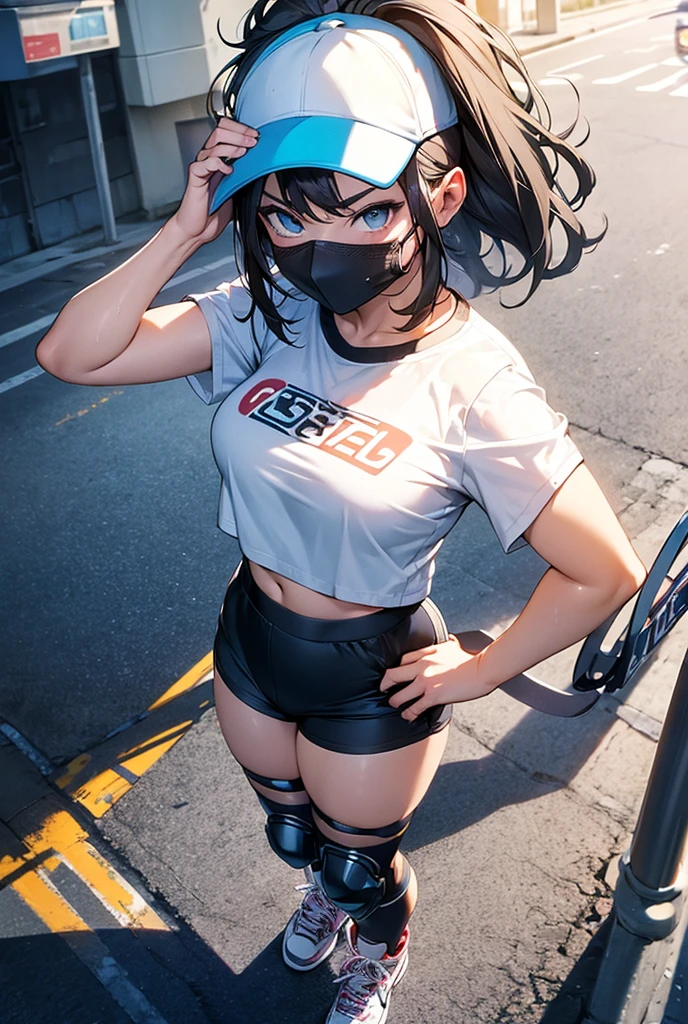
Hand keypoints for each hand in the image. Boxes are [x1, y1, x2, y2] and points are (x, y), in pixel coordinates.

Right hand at [171, 116, 258, 244]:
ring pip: (215, 144)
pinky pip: (206, 163)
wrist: (198, 229)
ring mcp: (201, 166)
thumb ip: (246, 175)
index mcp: (218, 157)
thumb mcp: (238, 189)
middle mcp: (208, 158)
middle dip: (239, 133)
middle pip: (220, 131)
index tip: (256, 135)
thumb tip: (265, 166)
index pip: (225, 129)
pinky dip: (219, 163)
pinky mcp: (196, 176)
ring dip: (233, 145)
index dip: (241, 128)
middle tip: (253, 141)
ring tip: (244, 152)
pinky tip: (229, 171)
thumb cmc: (214, 211)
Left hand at [380, 635, 494, 720]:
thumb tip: (449, 640)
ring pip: (399, 694)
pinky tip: (408, 716)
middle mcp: (422, 666)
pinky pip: (414, 707)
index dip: (395, 668)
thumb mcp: (454, 645)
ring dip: (395, 701)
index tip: (394, 674)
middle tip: (383, 688)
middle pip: (393, 674)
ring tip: (394, 704)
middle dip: (385, 684)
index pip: (402, 659)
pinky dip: (409, 713)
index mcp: (427, 653)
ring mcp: (426, 681)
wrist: (483, 669)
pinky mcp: (433, 695)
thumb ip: (447, 644)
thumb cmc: (471, 658)